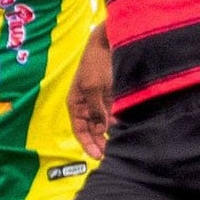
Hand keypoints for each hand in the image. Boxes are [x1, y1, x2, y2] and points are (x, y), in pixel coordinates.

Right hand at [68, 25, 112, 159]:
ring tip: (117, 147)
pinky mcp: (111, 97)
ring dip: (108, 135)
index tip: (96, 156)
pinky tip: (123, 131)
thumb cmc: (95, 63)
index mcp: (76, 103)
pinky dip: (116, 124)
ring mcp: (99, 101)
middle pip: (91, 129)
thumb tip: (100, 129)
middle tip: (109, 154)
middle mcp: (86, 105)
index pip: (79, 129)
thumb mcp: (93, 87)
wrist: (108, 43)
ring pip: (102, 124)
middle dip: (98, 142)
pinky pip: (112, 115)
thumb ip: (96, 110)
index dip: (86, 143)